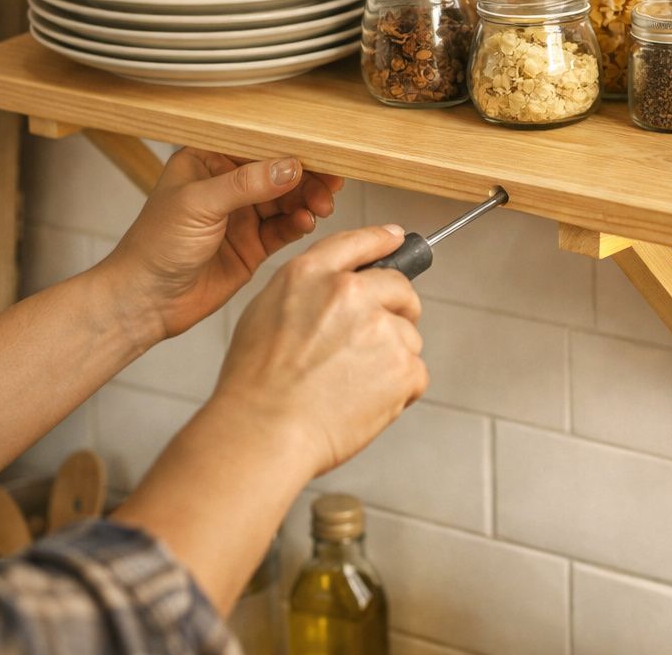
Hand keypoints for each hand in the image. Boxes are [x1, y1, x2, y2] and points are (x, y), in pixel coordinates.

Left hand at [96, 148, 343, 347]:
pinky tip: (304, 223)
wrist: (146, 301)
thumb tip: (290, 166)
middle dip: (306, 177)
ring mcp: (241, 215)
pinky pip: (284, 228)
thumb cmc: (156, 245)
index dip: (290, 149)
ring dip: (306, 200)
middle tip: (330, 184)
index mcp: (207, 161)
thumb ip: (247, 184)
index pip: (257, 146)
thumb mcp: (199, 204)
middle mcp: (227, 185)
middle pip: (279, 172)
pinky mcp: (253, 245)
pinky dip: (298, 224)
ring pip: (286, 199)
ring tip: (320, 207)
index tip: (320, 154)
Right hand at [212, 225, 426, 477]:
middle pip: (401, 288)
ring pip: (409, 336)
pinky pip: (416, 373)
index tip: (398, 240)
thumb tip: (341, 283)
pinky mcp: (403, 367)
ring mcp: (382, 328)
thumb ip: (309, 288)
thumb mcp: (265, 310)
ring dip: (392, 357)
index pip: (359, 242)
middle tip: (372, 344)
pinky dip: (399, 390)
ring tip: (352, 383)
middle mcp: (350, 292)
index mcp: (311, 274)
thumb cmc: (255, 383)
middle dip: (396, 311)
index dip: (383, 241)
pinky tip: (364, 401)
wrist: (264, 431)